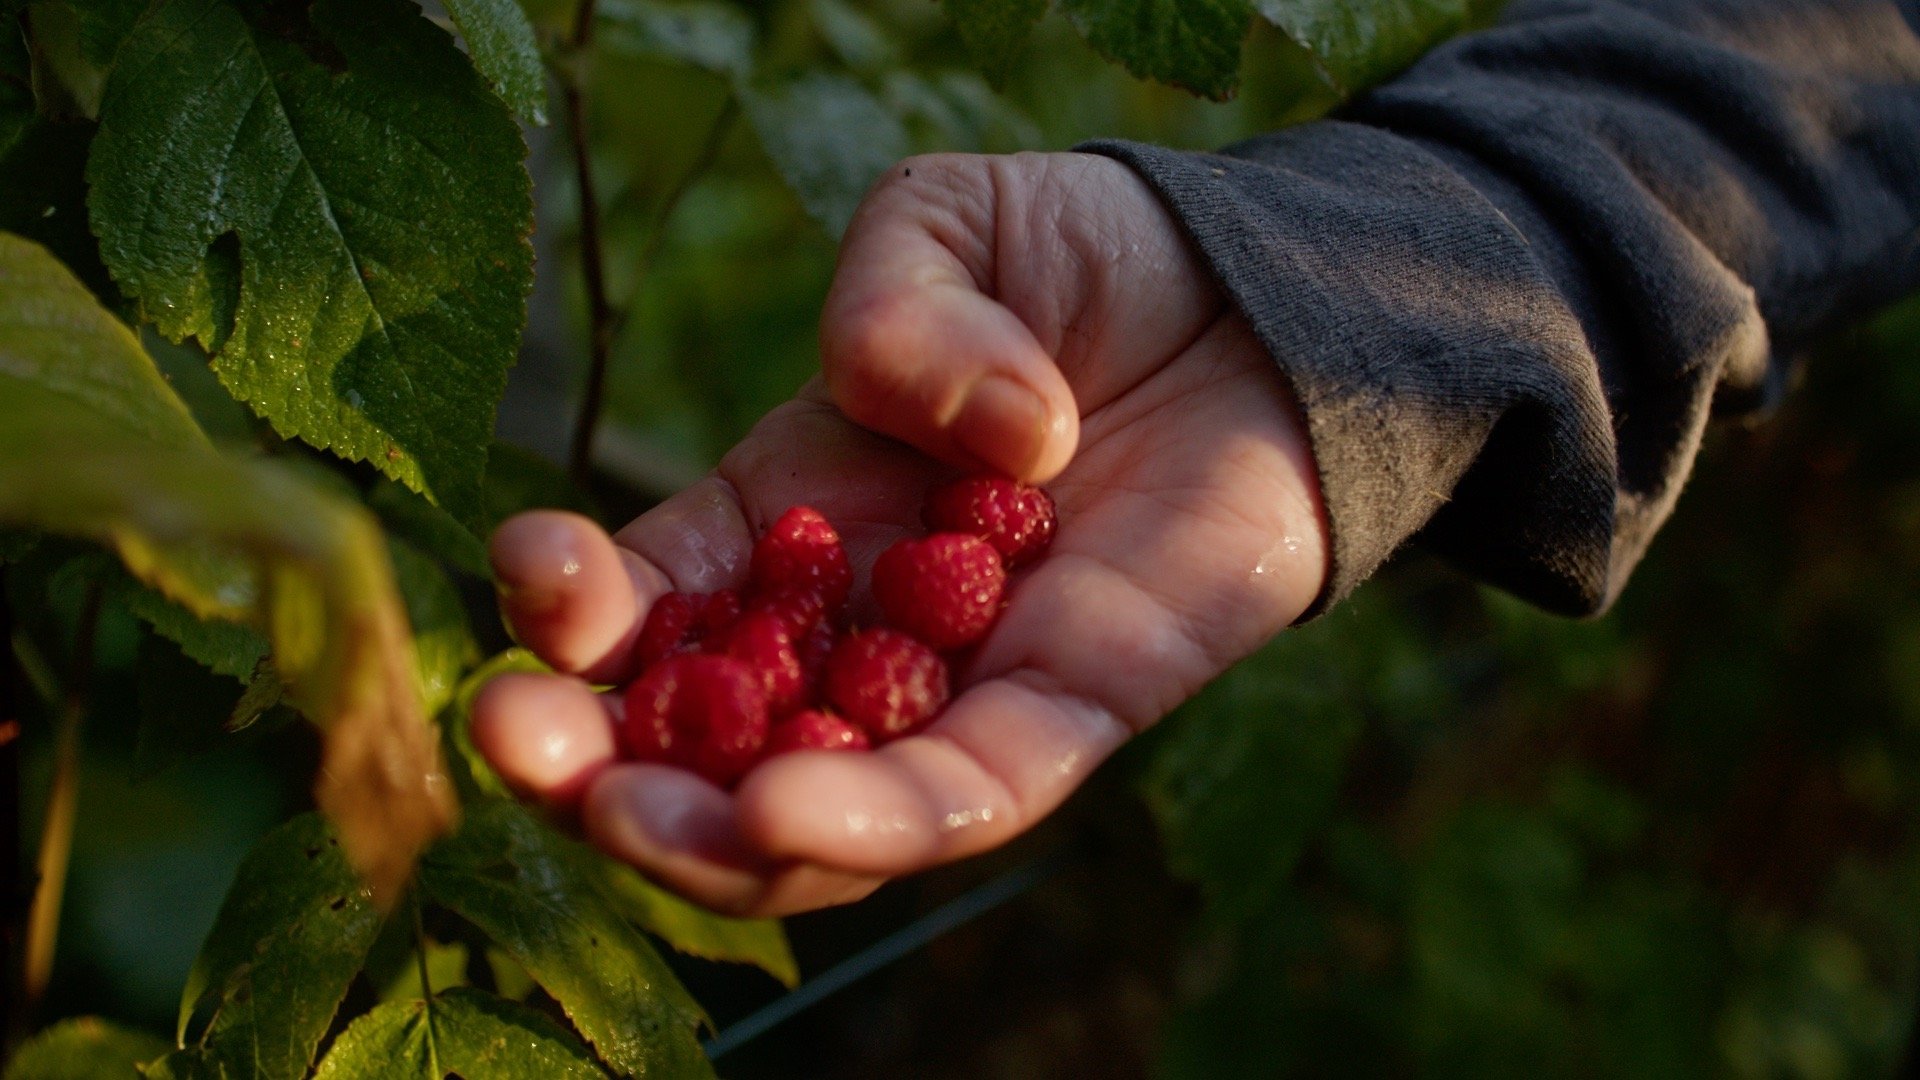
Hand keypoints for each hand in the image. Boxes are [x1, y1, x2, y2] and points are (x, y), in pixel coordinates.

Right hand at [471, 152, 1327, 915]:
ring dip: (708, 840)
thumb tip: (977, 437)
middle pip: (700, 750)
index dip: (567, 613)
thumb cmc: (1085, 263)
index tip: (540, 581)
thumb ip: (898, 307)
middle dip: (596, 770)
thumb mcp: (948, 228)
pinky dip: (879, 822)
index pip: (645, 605)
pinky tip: (787, 816)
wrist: (1255, 298)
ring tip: (635, 817)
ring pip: (813, 821)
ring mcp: (956, 688)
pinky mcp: (1074, 715)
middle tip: (523, 752)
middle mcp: (850, 631)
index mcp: (779, 523)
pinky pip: (969, 797)